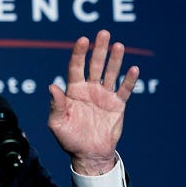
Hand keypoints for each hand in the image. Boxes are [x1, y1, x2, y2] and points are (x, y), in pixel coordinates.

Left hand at [47, 30, 138, 175]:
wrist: (89, 154)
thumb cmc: (69, 139)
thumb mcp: (58, 123)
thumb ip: (56, 105)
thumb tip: (51, 86)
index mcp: (73, 91)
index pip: (76, 67)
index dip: (79, 53)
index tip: (83, 39)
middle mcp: (89, 89)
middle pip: (95, 65)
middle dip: (99, 49)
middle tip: (103, 33)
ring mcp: (104, 96)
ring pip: (110, 73)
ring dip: (115, 59)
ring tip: (118, 45)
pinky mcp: (117, 105)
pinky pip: (124, 90)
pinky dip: (129, 80)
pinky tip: (133, 69)